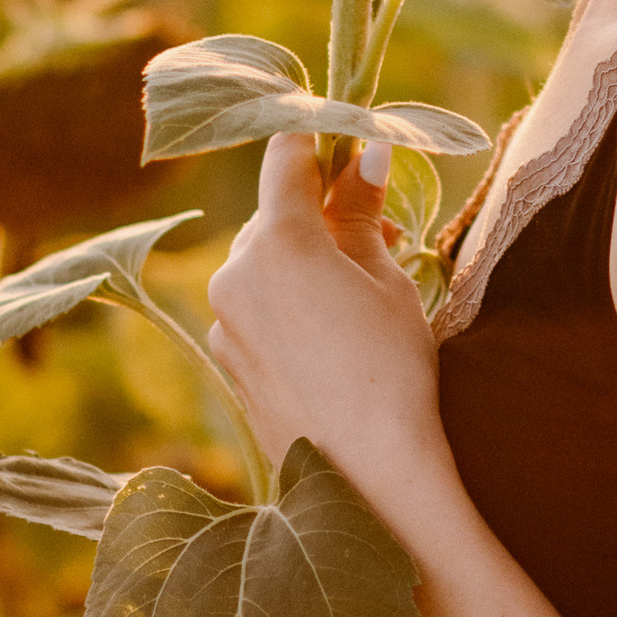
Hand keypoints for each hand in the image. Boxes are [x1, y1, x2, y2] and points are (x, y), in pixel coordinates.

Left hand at [205, 133, 447, 520]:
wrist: (368, 477)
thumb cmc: (391, 369)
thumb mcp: (386, 280)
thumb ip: (362, 213)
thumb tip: (365, 154)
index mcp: (278, 241)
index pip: (286, 157)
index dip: (318, 139)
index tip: (348, 141)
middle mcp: (234, 274)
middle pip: (275, 215)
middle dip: (321, 214)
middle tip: (382, 235)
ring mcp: (224, 322)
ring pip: (263, 264)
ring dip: (304, 262)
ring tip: (360, 296)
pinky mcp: (227, 361)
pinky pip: (255, 309)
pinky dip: (287, 305)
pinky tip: (331, 339)